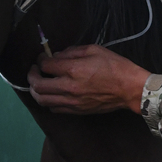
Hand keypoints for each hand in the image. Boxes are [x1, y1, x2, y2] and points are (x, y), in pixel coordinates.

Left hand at [27, 45, 151, 114]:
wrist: (130, 89)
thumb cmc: (115, 66)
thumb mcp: (94, 50)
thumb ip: (72, 52)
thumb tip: (56, 56)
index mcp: (73, 70)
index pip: (45, 65)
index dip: (41, 60)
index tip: (43, 57)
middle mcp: (69, 87)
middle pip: (38, 85)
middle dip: (31, 76)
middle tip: (34, 70)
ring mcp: (72, 102)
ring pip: (42, 100)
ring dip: (36, 91)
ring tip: (38, 83)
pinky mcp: (77, 111)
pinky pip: (54, 109)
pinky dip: (48, 101)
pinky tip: (52, 94)